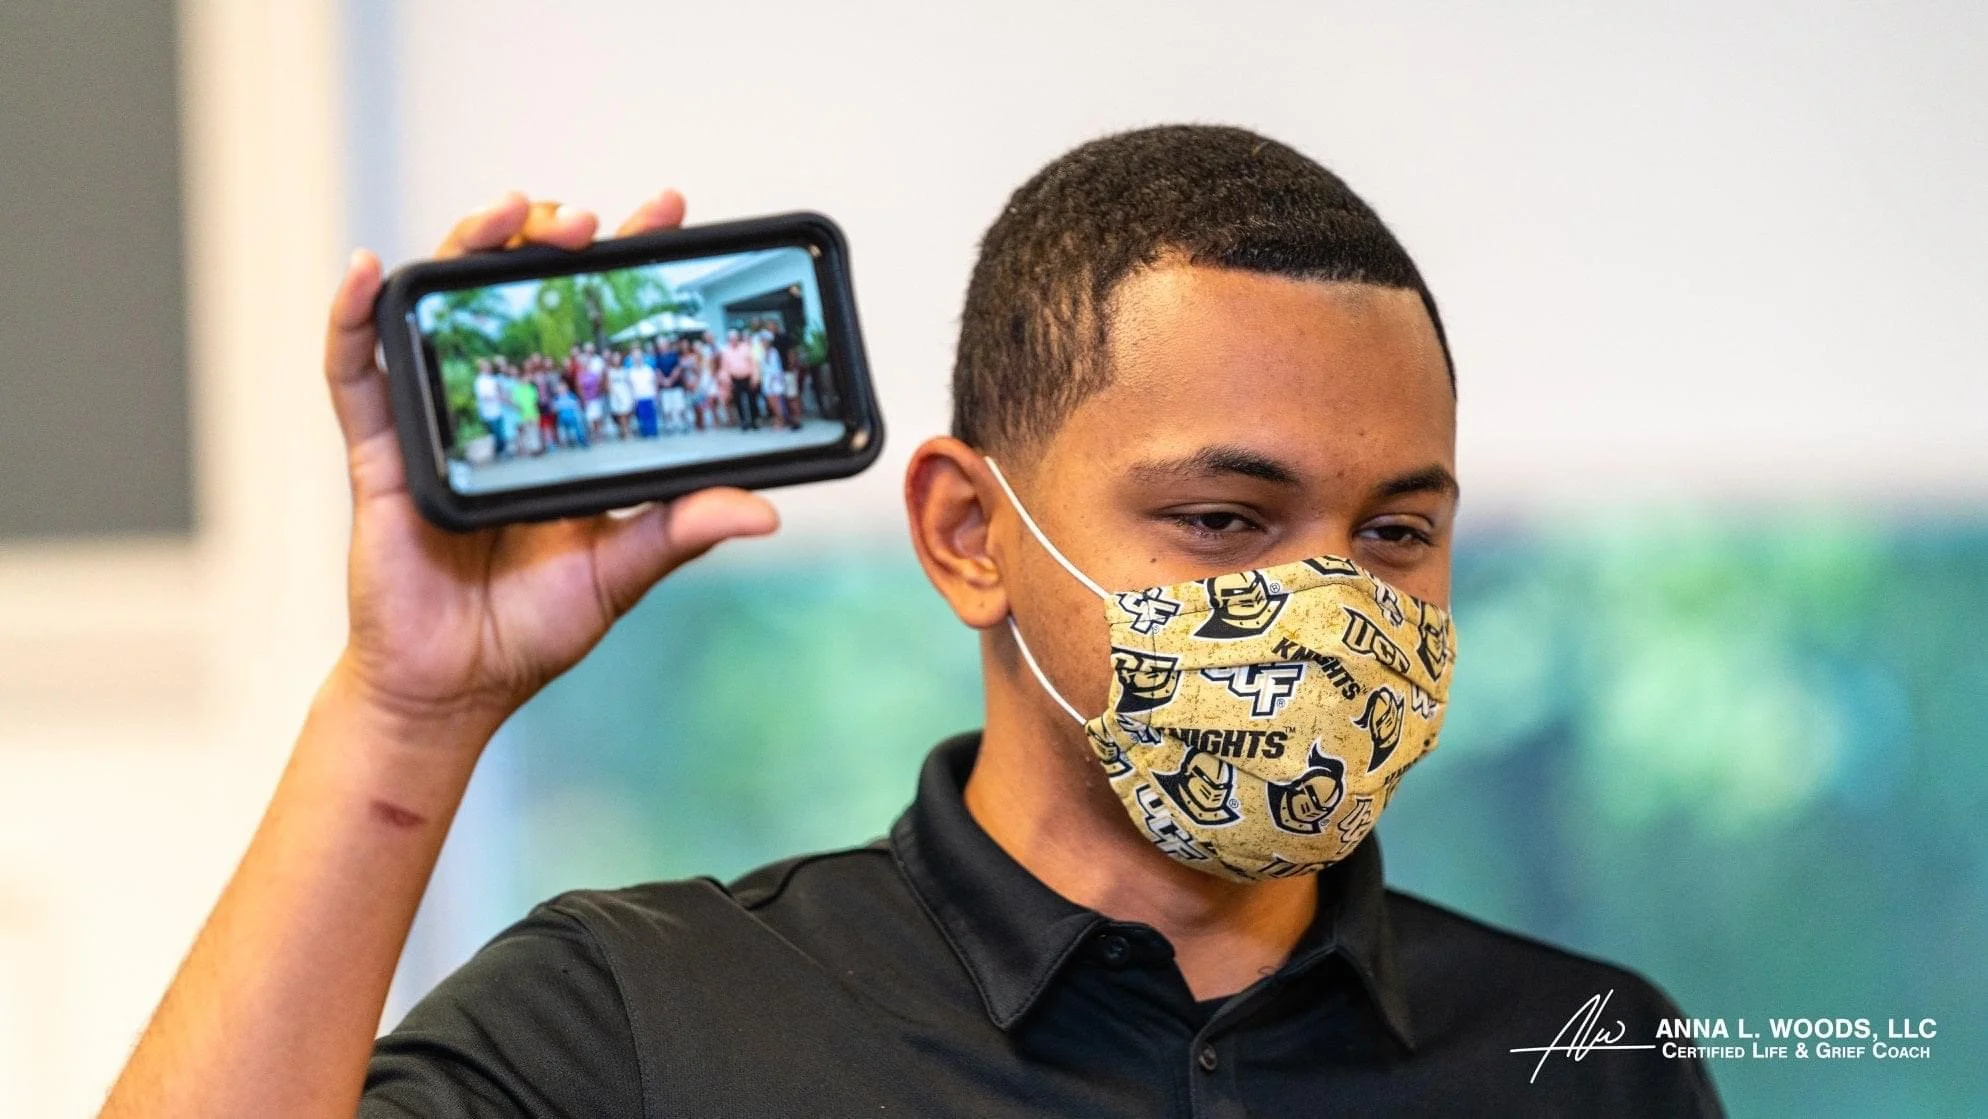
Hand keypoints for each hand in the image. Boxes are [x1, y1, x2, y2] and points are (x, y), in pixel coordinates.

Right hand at [324, 190, 778, 733]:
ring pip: (437, 308)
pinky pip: (354, 372)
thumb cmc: (527, 630)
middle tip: (588, 220)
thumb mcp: (620, 571)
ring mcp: (432, 421)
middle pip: (514, 294)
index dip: (621, 263)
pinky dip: (352, 315)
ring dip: (467, 248)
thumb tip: (760, 510)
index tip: (664, 214)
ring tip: (507, 216)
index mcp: (556, 424)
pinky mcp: (378, 453)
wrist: (452, 689)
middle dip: (548, 239)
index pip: (591, 321)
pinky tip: (368, 270)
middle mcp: (494, 407)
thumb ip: (679, 531)